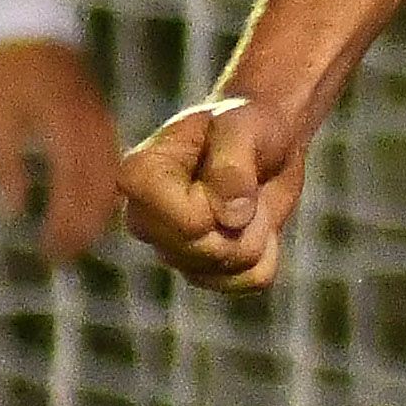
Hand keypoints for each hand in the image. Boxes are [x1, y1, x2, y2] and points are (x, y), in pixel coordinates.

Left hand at [0, 36, 124, 263]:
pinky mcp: (97, 111)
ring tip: (79, 238)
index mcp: (67, 129)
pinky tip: (91, 202)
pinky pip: (110, 157)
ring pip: (110, 175)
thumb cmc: (2, 70)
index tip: (50, 254)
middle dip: (83, 227)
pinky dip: (103, 186)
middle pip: (99, 189)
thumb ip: (4, 167)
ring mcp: (99, 117)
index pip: (75, 191)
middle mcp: (91, 126)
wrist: (24, 17)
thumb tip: (12, 214)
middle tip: (63, 257)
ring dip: (96, 211)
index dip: (66, 227)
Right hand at [122, 93, 310, 291]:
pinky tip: (256, 223)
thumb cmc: (245, 125)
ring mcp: (170, 250)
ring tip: (250, 200)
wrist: (265, 143)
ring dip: (256, 234)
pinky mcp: (201, 271)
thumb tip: (232, 217)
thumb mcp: (242, 126)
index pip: (187, 223)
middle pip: (206, 251)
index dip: (221, 202)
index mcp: (138, 177)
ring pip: (228, 268)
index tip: (226, 168)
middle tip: (246, 185)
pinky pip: (248, 281)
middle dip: (242, 222)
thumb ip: (233, 164)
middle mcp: (144, 220)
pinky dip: (266, 253)